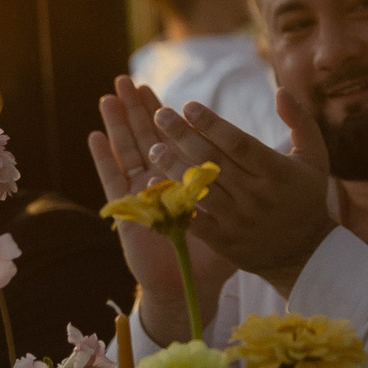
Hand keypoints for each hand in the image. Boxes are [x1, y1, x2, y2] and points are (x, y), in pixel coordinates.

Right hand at [90, 78, 236, 343]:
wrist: (189, 288)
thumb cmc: (217, 256)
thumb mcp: (238, 217)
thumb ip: (249, 191)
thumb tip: (271, 169)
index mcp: (187, 179)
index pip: (176, 139)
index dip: (167, 115)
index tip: (160, 88)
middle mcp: (161, 183)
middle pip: (146, 137)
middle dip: (137, 109)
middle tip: (127, 79)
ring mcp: (142, 195)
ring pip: (127, 152)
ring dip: (117, 124)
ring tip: (109, 95)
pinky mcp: (128, 212)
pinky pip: (114, 181)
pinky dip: (104, 159)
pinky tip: (95, 136)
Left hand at [147, 94, 337, 302]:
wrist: (306, 254)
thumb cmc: (307, 197)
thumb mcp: (314, 156)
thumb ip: (300, 120)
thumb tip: (282, 89)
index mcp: (277, 172)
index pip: (239, 143)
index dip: (212, 124)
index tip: (188, 106)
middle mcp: (257, 196)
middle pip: (214, 162)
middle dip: (183, 136)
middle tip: (161, 115)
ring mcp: (240, 220)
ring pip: (201, 190)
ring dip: (173, 167)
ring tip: (154, 147)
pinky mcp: (226, 241)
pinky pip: (194, 221)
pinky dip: (174, 202)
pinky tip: (154, 185)